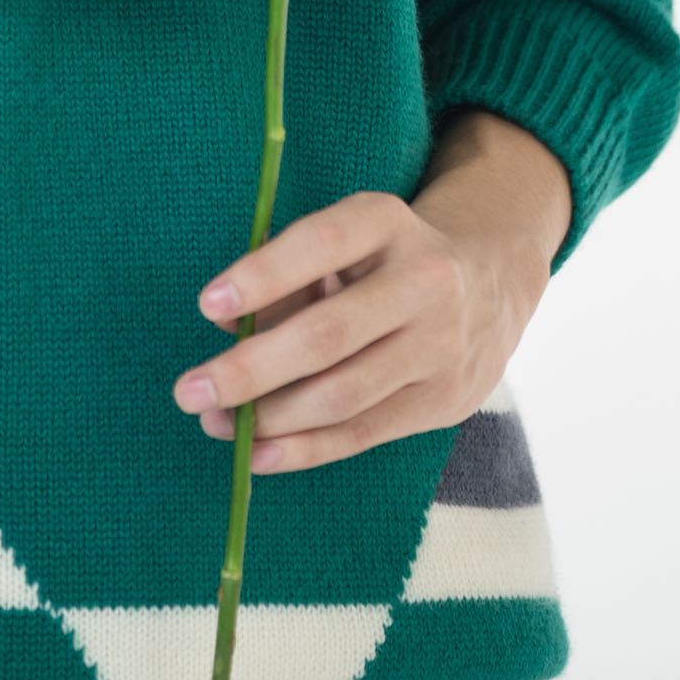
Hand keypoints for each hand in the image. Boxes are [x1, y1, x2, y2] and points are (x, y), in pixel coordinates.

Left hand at [172, 122, 566, 473]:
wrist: (489, 285)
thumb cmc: (382, 261)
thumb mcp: (344, 243)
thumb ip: (286, 274)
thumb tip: (222, 319)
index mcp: (388, 222)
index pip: (322, 245)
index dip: (264, 274)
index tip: (207, 303)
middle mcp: (424, 281)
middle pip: (329, 335)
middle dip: (252, 369)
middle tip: (189, 389)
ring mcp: (440, 346)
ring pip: (343, 394)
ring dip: (270, 418)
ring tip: (215, 423)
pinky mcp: (443, 401)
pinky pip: (363, 433)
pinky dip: (305, 449)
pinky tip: (258, 456)